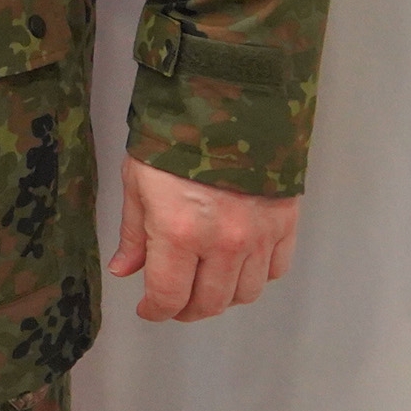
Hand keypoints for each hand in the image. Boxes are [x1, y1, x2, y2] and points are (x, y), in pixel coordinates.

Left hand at [110, 153, 300, 320]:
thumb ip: (134, 232)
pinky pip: (275, 270)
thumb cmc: (174, 136)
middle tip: (174, 302)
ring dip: (221, 296)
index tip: (148, 309)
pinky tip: (238, 263)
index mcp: (178, 231)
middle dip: (186, 309)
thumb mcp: (138, 180)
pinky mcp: (285, 224)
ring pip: (244, 293)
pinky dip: (256, 276)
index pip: (169, 296)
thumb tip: (125, 270)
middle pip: (208, 303)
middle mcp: (222, 243)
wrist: (227, 100)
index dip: (155, 310)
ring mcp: (258, 236)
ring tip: (204, 282)